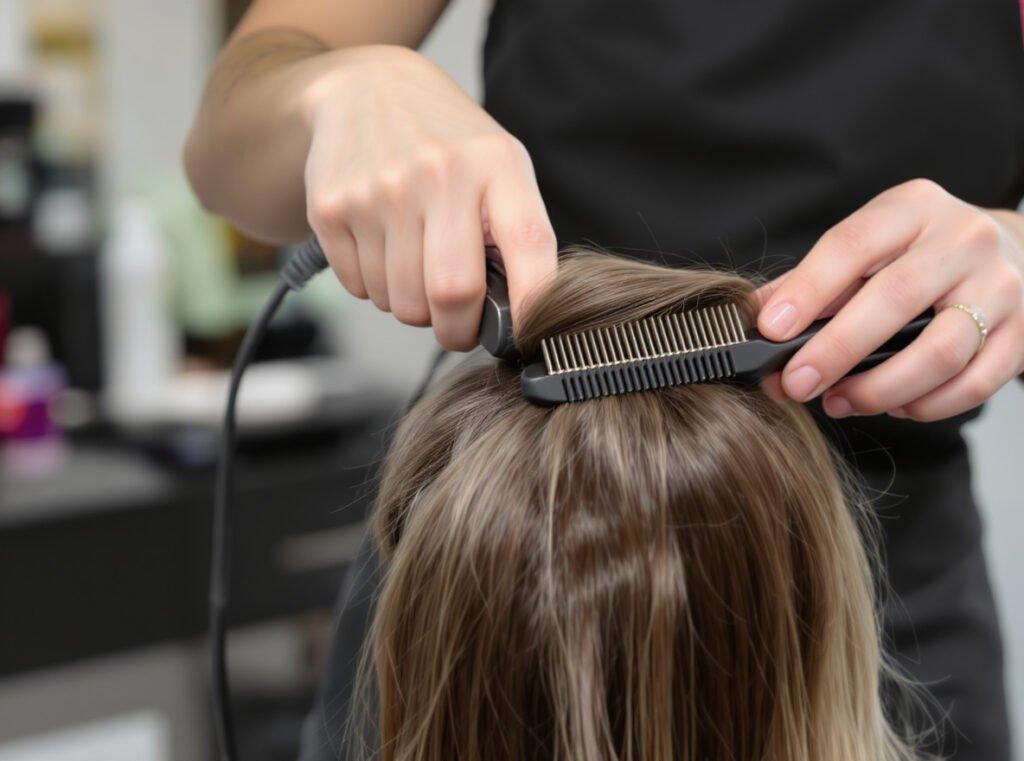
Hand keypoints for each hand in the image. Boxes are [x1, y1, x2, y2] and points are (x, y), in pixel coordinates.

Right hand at [302, 46, 556, 349]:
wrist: (368, 89)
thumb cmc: (448, 144)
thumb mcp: (500, 166)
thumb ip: (517, 233)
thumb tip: (518, 317)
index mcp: (497, 165)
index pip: (528, 245)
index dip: (531, 305)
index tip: (527, 335)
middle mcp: (439, 174)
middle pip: (452, 294)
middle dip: (457, 330)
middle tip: (458, 323)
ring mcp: (381, 190)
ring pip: (401, 303)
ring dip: (412, 306)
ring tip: (416, 266)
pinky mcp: (333, 207)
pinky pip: (360, 290)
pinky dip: (374, 288)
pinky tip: (383, 248)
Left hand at [755, 179, 1023, 420]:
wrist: (1016, 253)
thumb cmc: (923, 254)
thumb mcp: (870, 248)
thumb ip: (812, 282)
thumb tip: (755, 321)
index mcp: (912, 209)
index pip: (853, 244)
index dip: (808, 289)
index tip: (772, 330)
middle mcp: (963, 239)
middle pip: (896, 298)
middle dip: (837, 350)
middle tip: (797, 384)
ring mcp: (1001, 285)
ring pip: (940, 350)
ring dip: (880, 388)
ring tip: (840, 402)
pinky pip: (974, 383)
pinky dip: (927, 405)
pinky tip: (895, 406)